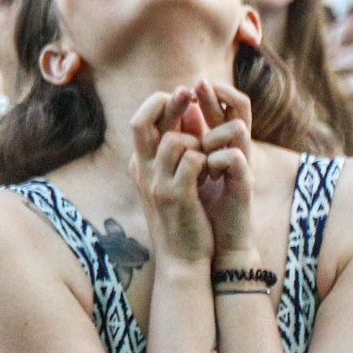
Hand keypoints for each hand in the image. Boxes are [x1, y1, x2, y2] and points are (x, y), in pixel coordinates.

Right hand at [128, 89, 212, 264]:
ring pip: (174, 140)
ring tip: (206, 157)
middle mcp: (142, 173)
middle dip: (168, 103)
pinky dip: (207, 159)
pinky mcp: (177, 196)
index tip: (182, 97)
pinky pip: (193, 159)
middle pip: (142, 122)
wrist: (182, 260)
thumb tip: (184, 116)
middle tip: (189, 92)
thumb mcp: (169, 183)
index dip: (159, 103)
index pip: (139, 122)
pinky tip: (213, 171)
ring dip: (196, 141)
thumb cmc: (182, 219)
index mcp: (140, 166)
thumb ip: (173, 152)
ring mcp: (157, 184)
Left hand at [188, 79, 257, 260]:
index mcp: (222, 147)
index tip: (188, 87)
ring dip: (213, 135)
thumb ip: (185, 148)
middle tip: (199, 83)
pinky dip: (217, 161)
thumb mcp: (188, 172)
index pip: (222, 109)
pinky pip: (234, 158)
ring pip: (237, 129)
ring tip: (201, 153)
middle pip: (239, 108)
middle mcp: (236, 151)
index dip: (210, 94)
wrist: (216, 247)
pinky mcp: (244, 184)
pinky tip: (209, 175)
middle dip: (217, 94)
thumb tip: (169, 121)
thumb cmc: (202, 209)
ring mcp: (243, 166)